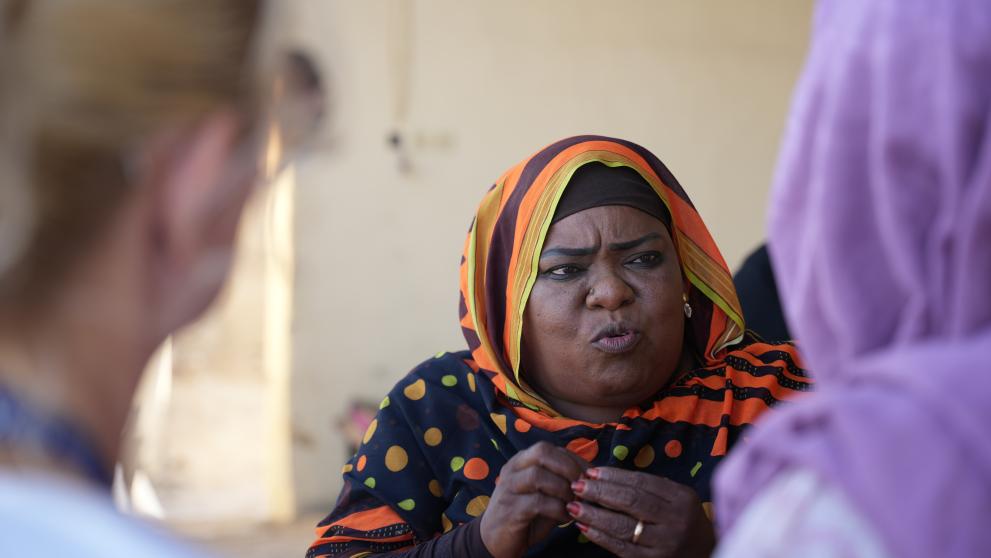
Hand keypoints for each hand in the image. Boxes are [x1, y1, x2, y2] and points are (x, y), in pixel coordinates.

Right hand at [480, 441, 588, 557]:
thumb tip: (591, 479)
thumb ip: (561, 483)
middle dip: (569, 467)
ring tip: (573, 503)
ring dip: (563, 489)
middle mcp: (512, 469)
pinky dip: (557, 509)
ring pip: (538, 475)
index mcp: (521, 461)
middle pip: (542, 451)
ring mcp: (508, 487)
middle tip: (583, 487)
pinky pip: (538, 502)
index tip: (590, 475)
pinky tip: (565, 518)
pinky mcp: (510, 509)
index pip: (551, 448)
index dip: (574, 459)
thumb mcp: (545, 494)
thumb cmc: (525, 516)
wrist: (495, 541)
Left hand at [567, 467, 714, 557]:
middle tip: (577, 485)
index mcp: (681, 497)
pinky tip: (584, 527)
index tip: (591, 472)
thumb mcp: (676, 497)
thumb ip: (649, 487)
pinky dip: (600, 537)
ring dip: (594, 515)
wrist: (705, 551)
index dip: (614, 476)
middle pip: (631, 501)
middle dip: (600, 492)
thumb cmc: (682, 518)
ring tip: (574, 506)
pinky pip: (621, 548)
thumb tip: (604, 476)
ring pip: (623, 526)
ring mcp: (665, 543)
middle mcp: (675, 520)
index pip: (641, 482)